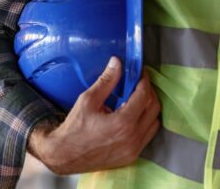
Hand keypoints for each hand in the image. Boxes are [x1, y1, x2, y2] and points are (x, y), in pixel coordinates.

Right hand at [28, 57, 160, 174]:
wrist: (65, 155)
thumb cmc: (74, 128)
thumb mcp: (88, 100)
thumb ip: (106, 81)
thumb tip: (117, 63)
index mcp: (123, 122)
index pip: (144, 95)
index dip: (144, 80)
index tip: (141, 72)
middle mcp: (133, 137)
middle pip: (154, 108)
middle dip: (149, 92)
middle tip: (140, 83)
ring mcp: (134, 149)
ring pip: (154, 123)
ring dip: (149, 108)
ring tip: (138, 99)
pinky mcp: (132, 156)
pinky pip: (147, 136)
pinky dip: (145, 123)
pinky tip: (133, 116)